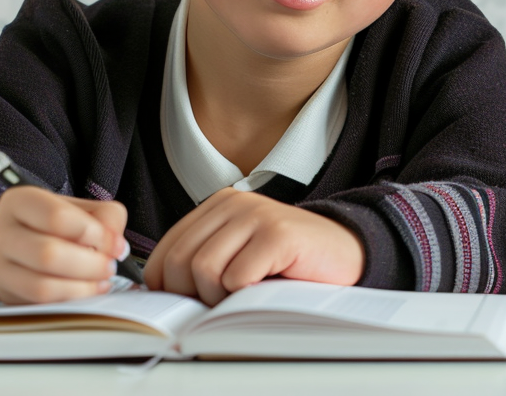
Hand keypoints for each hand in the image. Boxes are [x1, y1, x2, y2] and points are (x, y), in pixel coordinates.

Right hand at [0, 186, 127, 303]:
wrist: (22, 237)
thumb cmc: (56, 220)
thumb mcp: (83, 207)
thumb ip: (107, 218)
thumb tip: (116, 246)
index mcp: (21, 202)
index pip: (57, 217)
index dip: (94, 234)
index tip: (114, 244)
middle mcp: (2, 235)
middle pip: (47, 254)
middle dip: (90, 264)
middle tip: (110, 266)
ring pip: (41, 286)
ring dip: (81, 287)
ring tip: (101, 280)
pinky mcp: (6, 295)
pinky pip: (39, 305)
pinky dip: (70, 300)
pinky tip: (87, 290)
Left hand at [143, 188, 364, 304]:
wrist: (346, 253)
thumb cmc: (290, 262)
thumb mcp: (237, 254)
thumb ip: (202, 259)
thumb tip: (159, 292)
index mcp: (218, 205)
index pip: (163, 253)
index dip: (168, 289)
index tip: (190, 303)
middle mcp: (235, 202)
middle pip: (178, 263)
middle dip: (194, 296)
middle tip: (222, 303)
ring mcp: (257, 214)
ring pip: (203, 269)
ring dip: (220, 297)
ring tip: (245, 294)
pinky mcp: (278, 233)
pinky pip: (236, 277)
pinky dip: (246, 294)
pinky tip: (266, 286)